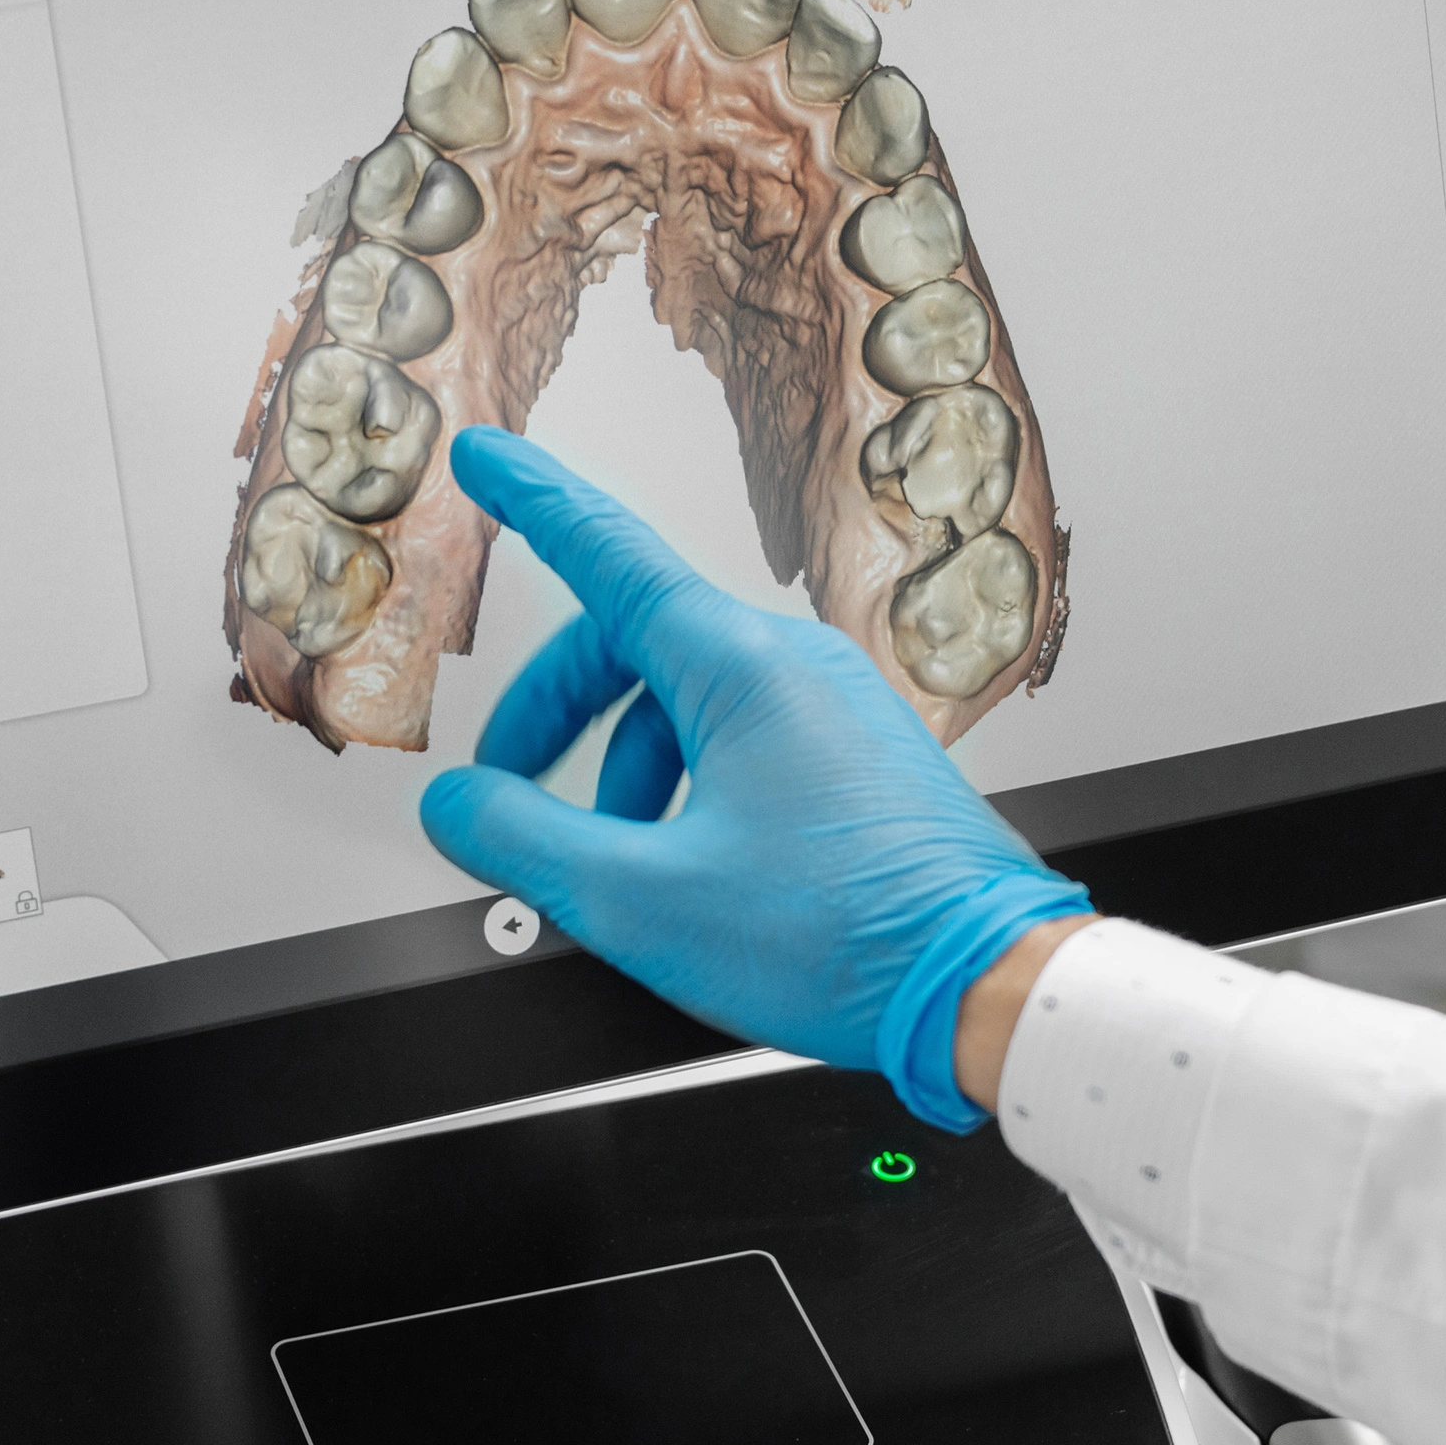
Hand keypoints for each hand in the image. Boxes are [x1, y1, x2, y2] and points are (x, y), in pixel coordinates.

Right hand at [417, 430, 1090, 1127]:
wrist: (984, 985)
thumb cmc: (849, 938)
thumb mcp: (641, 901)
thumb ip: (525, 842)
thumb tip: (461, 807)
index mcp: (742, 669)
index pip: (610, 554)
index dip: (534, 504)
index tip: (489, 458)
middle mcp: (798, 668)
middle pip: (635, 647)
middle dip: (555, 714)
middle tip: (507, 786)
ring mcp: (839, 710)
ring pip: (690, 706)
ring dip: (625, 774)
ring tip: (618, 868)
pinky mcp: (862, 760)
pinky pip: (745, 743)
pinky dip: (687, 791)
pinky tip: (687, 873)